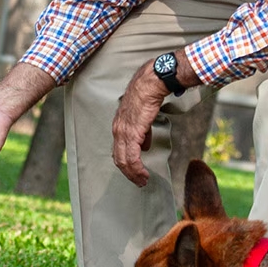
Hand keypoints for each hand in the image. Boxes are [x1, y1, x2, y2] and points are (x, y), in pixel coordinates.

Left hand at [111, 62, 171, 187]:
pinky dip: (137, 169)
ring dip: (133, 174)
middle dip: (128, 173)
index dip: (126, 163)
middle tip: (138, 182)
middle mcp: (117, 130)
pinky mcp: (132, 133)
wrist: (150, 84)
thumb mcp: (142, 117)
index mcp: (119, 126)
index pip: (118, 150)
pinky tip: (144, 174)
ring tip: (142, 181)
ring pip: (124, 160)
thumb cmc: (148, 96)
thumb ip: (142, 132)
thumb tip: (144, 146)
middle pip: (118, 158)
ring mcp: (123, 132)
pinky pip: (132, 157)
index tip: (135, 172)